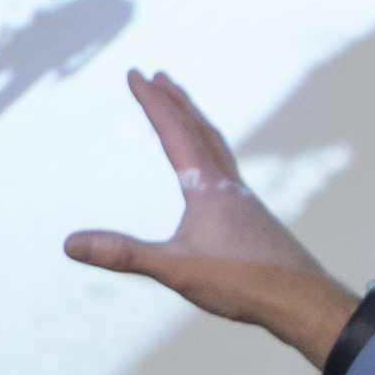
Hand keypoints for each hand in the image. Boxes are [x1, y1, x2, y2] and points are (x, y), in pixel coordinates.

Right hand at [62, 69, 359, 364]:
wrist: (304, 301)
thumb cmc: (244, 283)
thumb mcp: (176, 269)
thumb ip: (124, 254)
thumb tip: (70, 244)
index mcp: (208, 187)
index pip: (175, 132)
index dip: (153, 101)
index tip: (135, 73)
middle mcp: (230, 186)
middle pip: (201, 130)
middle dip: (177, 102)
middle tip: (160, 77)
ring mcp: (246, 201)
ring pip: (219, 150)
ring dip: (198, 125)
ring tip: (186, 113)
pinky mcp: (256, 220)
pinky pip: (230, 174)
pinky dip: (215, 157)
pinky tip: (214, 178)